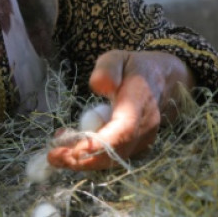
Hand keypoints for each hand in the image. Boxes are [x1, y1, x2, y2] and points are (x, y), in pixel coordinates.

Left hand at [47, 50, 193, 170]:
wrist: (163, 80)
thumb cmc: (134, 67)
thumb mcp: (117, 58)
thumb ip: (107, 69)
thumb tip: (100, 86)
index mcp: (138, 102)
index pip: (122, 132)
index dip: (96, 146)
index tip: (70, 151)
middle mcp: (144, 126)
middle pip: (115, 153)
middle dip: (82, 160)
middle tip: (54, 157)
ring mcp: (143, 139)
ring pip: (113, 158)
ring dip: (83, 159)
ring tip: (57, 149)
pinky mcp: (137, 145)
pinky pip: (114, 155)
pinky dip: (92, 155)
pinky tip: (73, 144)